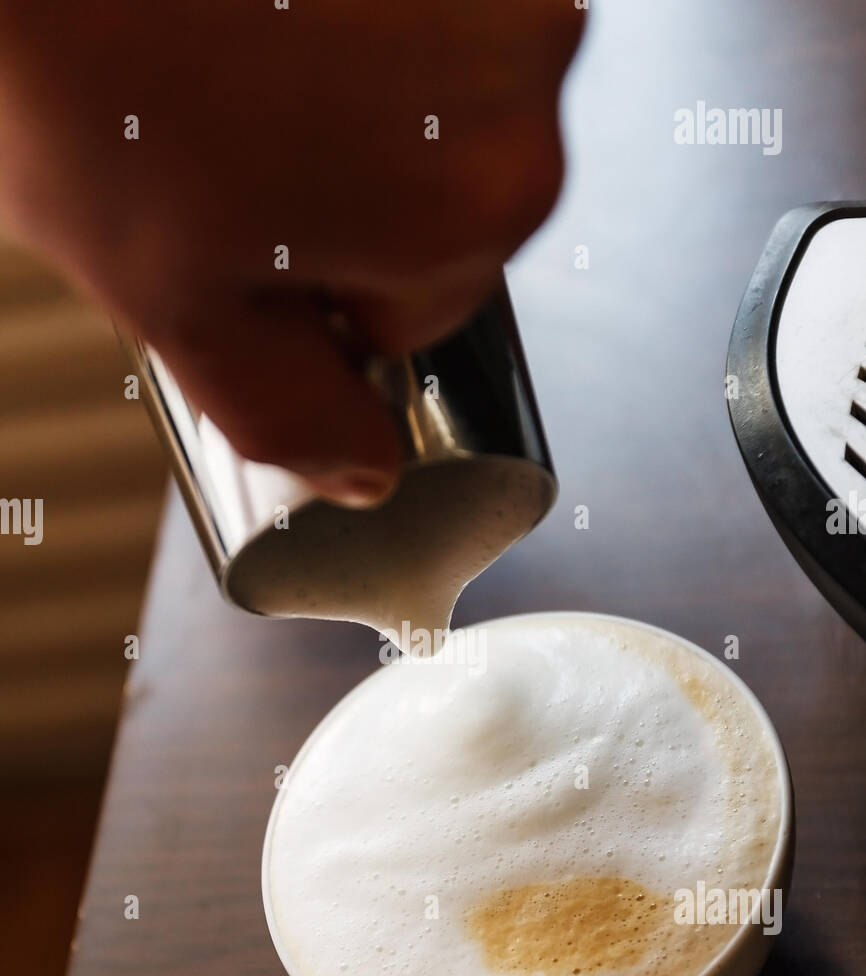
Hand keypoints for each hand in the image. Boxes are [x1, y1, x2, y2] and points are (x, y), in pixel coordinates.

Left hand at [0, 1, 583, 504]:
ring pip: (444, 104)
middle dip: (350, 198)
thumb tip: (366, 471)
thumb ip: (288, 413)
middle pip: (451, 205)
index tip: (253, 244)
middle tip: (232, 150)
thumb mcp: (179, 307)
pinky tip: (273, 13)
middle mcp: (526, 73)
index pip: (424, 312)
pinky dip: (358, 24)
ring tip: (238, 64)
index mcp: (478, 201)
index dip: (324, 292)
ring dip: (356, 104)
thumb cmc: (82, 82)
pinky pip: (427, 18)